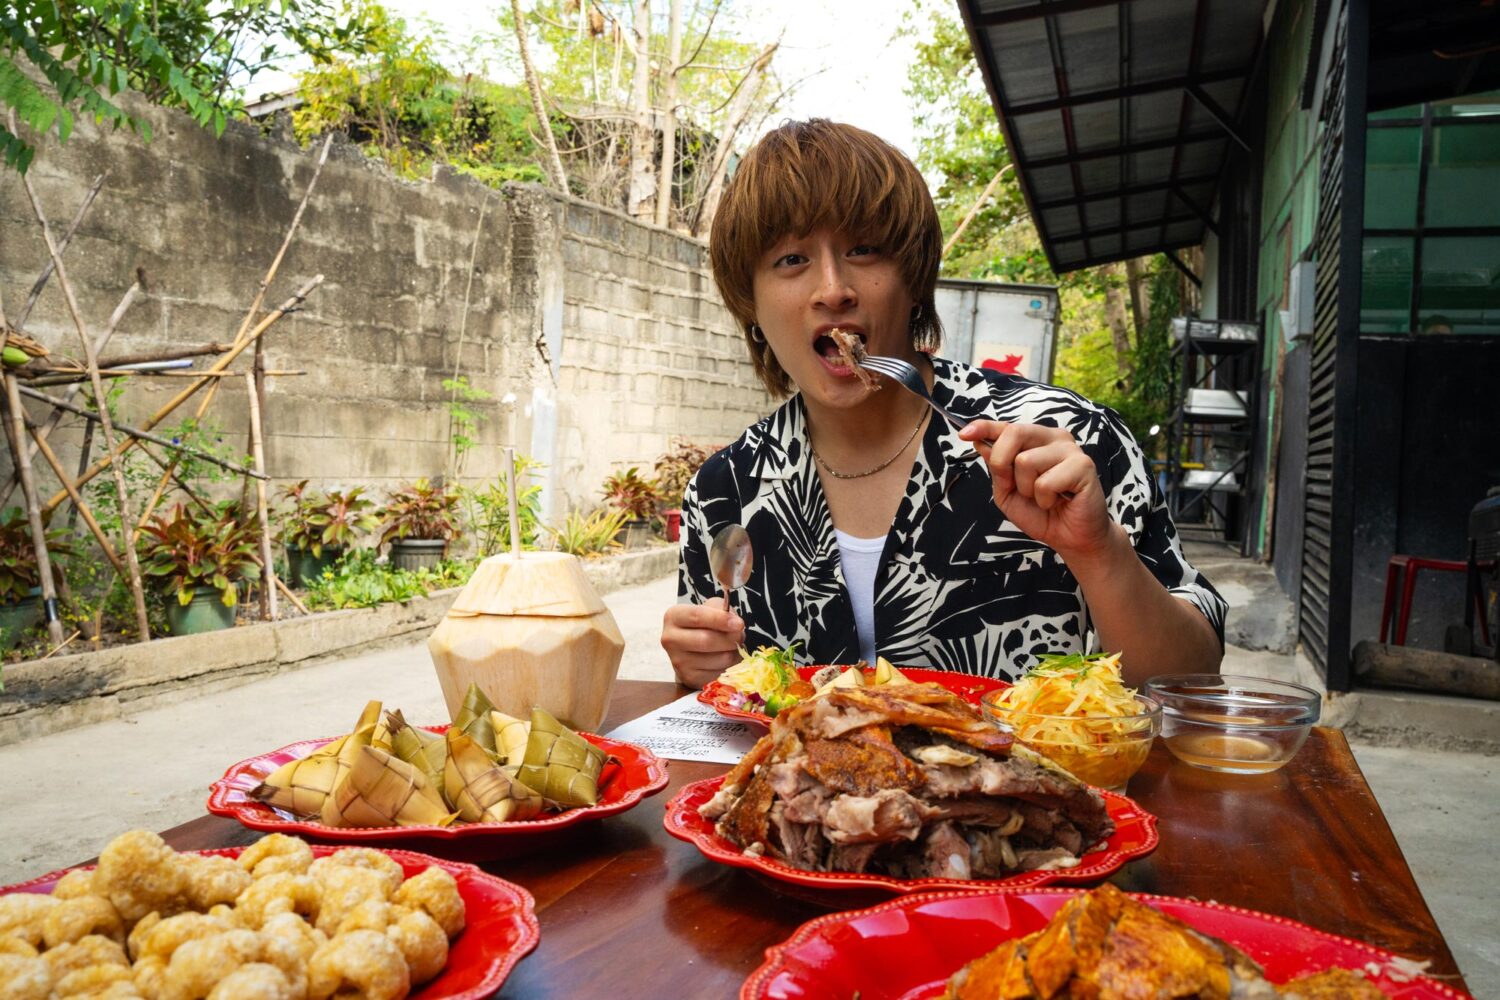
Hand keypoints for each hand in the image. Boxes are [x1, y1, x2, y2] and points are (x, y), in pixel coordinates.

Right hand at [661, 597, 744, 688]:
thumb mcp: (710, 609)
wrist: (691, 650)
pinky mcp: (690, 677)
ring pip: (719, 658)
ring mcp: (679, 661)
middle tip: (740, 636)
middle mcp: (671, 639)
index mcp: (673, 617)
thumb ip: (721, 610)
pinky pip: (720, 672)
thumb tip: (735, 623)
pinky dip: (730, 666)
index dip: (720, 619)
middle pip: (707, 640)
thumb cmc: (702, 625)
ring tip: (732, 646)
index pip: (697, 616)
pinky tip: (726, 658)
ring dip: (733, 652)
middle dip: (731, 638)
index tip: (739, 624)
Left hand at [958, 420, 1114, 559]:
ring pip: (1026, 461)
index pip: (1006, 427)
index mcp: (1035, 440)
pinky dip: (1045, 499)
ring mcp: (1070, 449)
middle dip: (1002, 463)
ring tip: (1044, 497)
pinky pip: (1046, 481)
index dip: (984, 427)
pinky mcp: (1084, 465)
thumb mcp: (1007, 492)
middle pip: (1014, 432)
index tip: (964, 433)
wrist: (1070, 538)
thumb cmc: (1041, 513)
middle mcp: (1053, 438)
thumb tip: (981, 443)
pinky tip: (1058, 501)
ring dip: (1028, 489)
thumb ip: (997, 467)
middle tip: (1015, 487)